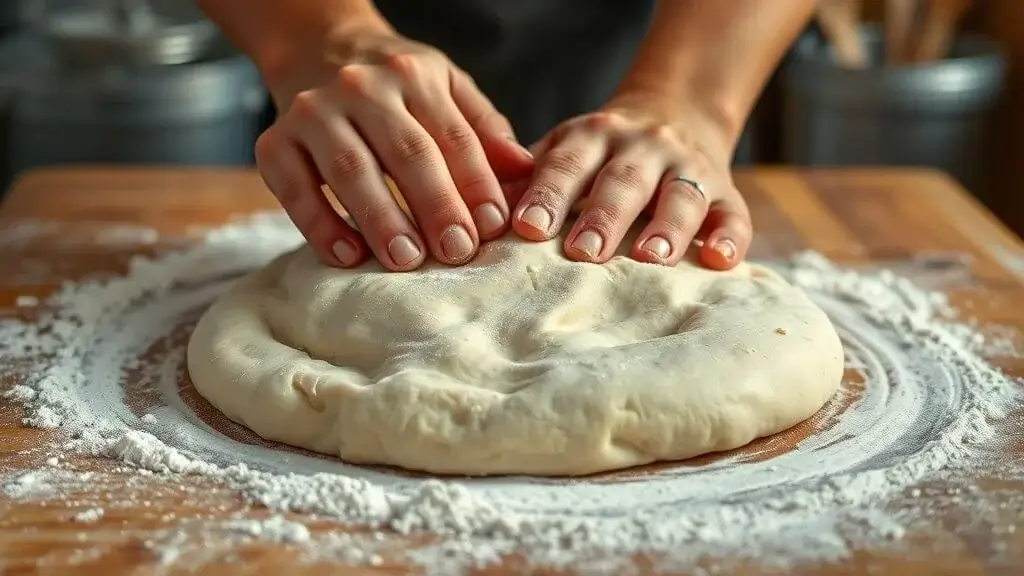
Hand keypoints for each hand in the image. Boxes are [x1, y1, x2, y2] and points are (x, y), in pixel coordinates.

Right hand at [254, 24, 534, 270]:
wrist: (316, 47)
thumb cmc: (395, 83)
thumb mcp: (446, 87)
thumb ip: (484, 128)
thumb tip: (525, 171)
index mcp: (414, 75)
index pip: (452, 134)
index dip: (475, 182)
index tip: (493, 227)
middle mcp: (362, 88)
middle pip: (406, 152)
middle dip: (435, 206)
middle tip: (456, 252)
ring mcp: (313, 113)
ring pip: (350, 169)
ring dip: (380, 218)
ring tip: (406, 260)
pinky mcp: (273, 142)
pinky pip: (294, 187)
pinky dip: (320, 224)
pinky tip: (347, 256)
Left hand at [508, 95, 751, 269]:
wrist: (677, 114)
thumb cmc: (601, 153)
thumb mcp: (565, 150)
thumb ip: (527, 179)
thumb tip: (476, 217)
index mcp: (594, 136)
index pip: (568, 163)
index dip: (548, 193)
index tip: (527, 227)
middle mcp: (643, 147)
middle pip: (623, 181)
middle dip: (603, 216)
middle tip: (582, 253)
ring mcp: (688, 168)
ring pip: (680, 196)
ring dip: (666, 228)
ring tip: (650, 260)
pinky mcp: (725, 193)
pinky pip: (733, 215)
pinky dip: (730, 238)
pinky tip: (719, 261)